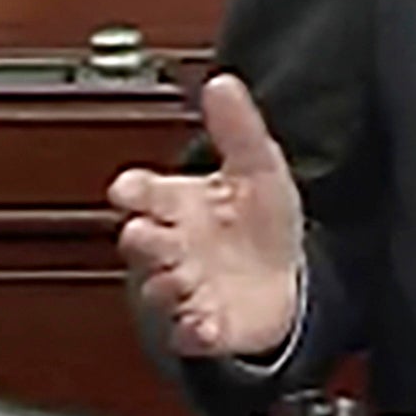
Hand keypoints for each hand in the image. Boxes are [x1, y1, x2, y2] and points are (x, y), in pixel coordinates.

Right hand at [108, 73, 303, 358]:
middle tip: (145, 232)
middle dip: (139, 237)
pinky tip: (202, 325)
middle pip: (140, 240)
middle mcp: (174, 246)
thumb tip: (221, 81)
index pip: (143, 193)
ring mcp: (186, 287)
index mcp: (179, 204)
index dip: (132, 190)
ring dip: (165, 283)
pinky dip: (193, 331)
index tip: (126, 189)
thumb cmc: (259, 222)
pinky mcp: (204, 325)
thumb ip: (237, 128)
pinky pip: (189, 333)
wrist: (288, 278)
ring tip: (182, 277)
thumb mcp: (258, 168)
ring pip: (158, 288)